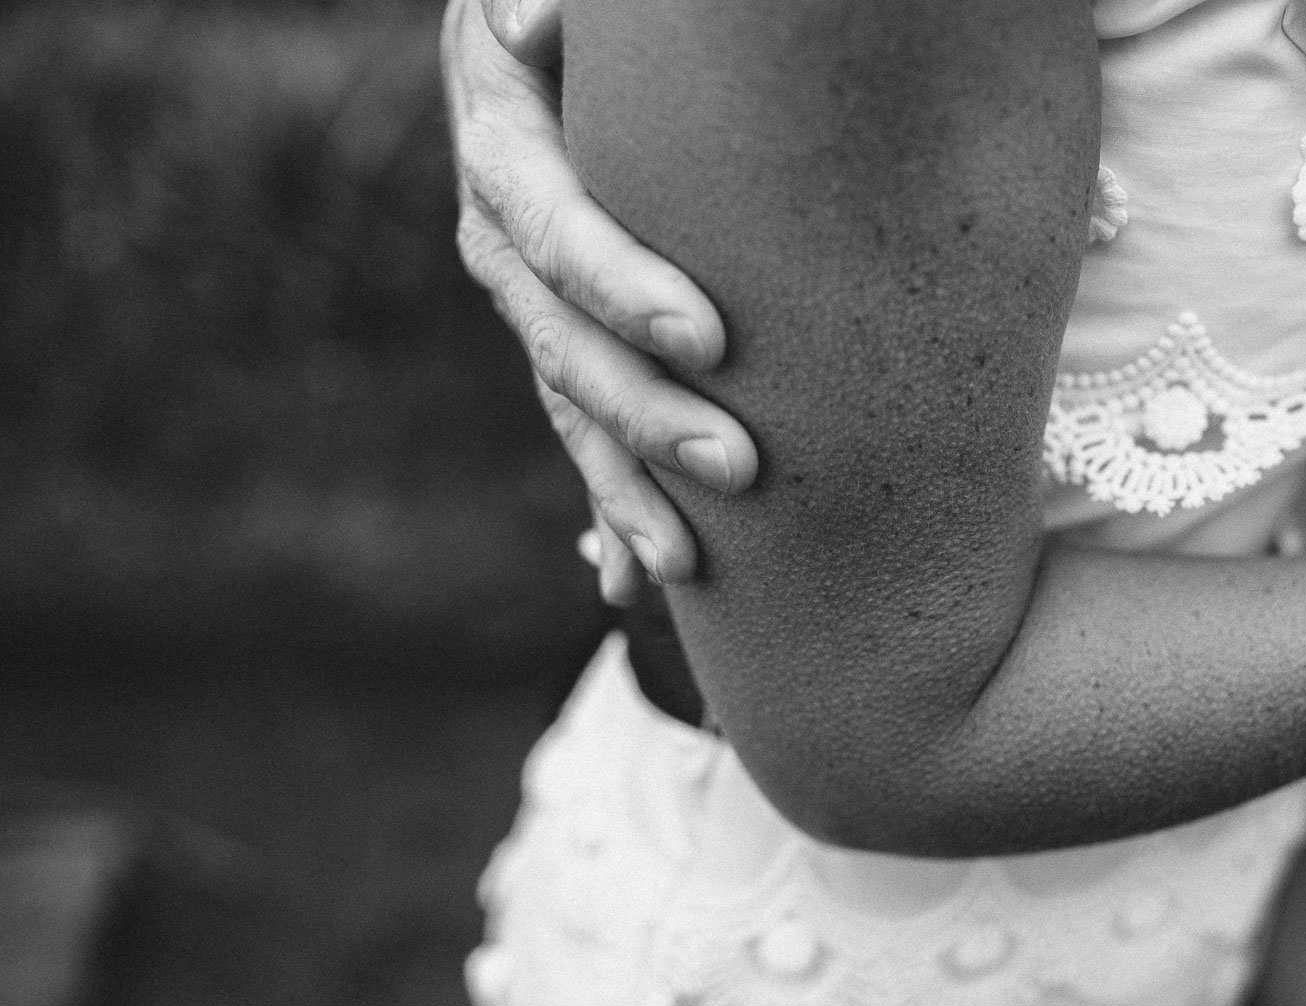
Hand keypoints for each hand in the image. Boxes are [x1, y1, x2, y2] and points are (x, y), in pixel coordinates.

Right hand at [442, 0, 754, 593]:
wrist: (562, 59)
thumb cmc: (587, 22)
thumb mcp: (565, 2)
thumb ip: (545, 6)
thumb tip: (533, 18)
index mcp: (506, 156)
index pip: (559, 233)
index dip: (625, 288)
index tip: (711, 338)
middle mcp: (506, 248)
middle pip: (567, 348)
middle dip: (650, 417)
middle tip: (740, 467)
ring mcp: (532, 312)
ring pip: (573, 415)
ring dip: (628, 493)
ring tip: (691, 566)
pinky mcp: (566, 351)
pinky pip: (583, 440)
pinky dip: (612, 515)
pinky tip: (637, 589)